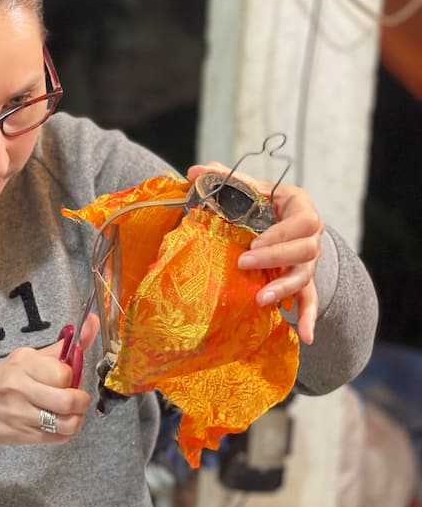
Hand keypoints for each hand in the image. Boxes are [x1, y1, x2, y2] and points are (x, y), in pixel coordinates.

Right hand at [0, 312, 100, 473]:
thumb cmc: (0, 384)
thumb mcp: (25, 359)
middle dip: (79, 401)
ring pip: (69, 423)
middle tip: (73, 398)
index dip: (73, 378)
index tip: (67, 378)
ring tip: (67, 413)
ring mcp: (20, 414)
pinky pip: (60, 438)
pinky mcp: (23, 436)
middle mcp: (20, 387)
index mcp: (22, 363)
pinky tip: (54, 423)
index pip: (65, 373)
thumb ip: (63, 346)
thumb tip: (93, 321)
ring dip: (75, 419)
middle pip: (69, 400)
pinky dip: (64, 432)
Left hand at [186, 161, 322, 344]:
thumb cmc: (261, 201)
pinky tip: (306, 336)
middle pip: (306, 249)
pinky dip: (310, 318)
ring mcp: (308, 260)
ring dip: (285, 288)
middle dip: (276, 258)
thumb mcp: (249, 187)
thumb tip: (194, 170)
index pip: (303, 221)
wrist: (279, 218)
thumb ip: (225, 178)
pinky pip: (311, 300)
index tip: (253, 240)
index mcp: (300, 208)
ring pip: (305, 276)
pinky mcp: (303, 281)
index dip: (281, 233)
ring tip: (262, 299)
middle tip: (245, 263)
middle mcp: (310, 236)